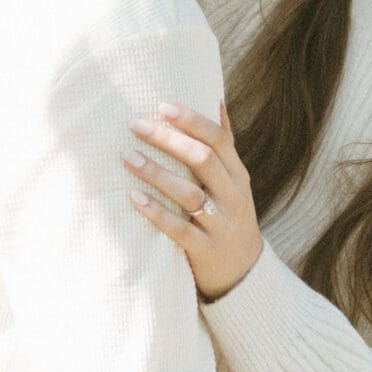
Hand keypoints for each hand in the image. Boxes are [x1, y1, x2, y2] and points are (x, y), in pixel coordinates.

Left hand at [125, 101, 262, 300]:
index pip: (218, 138)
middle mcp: (232, 195)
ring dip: (156, 173)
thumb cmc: (229, 213)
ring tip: (127, 157)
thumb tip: (215, 98)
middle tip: (135, 125)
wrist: (244, 272)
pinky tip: (134, 197)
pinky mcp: (205, 250)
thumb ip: (224, 142)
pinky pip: (179, 230)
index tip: (162, 104)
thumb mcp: (234, 179)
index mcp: (237, 173)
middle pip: (202, 159)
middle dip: (168, 140)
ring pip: (189, 193)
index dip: (191, 120)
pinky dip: (156, 212)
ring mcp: (220, 224)